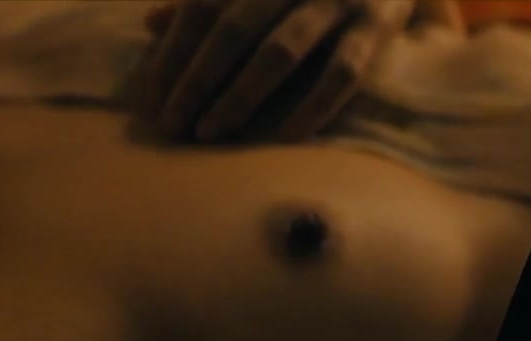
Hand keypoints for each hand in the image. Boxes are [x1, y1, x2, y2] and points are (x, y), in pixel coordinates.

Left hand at [140, 0, 458, 141]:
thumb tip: (152, 22)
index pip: (203, 7)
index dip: (175, 51)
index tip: (152, 94)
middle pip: (233, 30)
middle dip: (197, 79)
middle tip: (171, 123)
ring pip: (280, 51)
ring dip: (240, 94)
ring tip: (211, 131)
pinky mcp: (378, 22)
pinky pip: (342, 70)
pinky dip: (314, 104)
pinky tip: (286, 137)